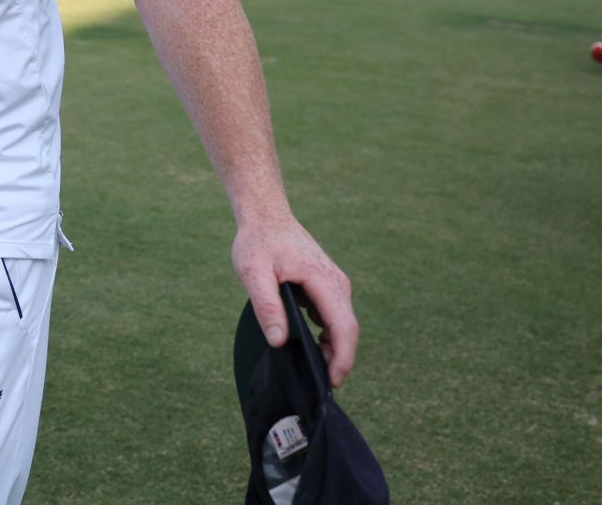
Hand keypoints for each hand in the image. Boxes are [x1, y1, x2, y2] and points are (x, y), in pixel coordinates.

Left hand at [231, 214, 356, 385]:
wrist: (266, 216)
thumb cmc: (258, 242)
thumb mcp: (253, 273)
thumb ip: (267, 306)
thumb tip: (280, 341)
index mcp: (325, 281)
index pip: (344, 327)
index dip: (342, 358)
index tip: (332, 382)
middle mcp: (337, 284)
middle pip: (347, 330)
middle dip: (339, 359)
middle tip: (319, 384)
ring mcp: (335, 285)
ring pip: (342, 324)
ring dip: (333, 348)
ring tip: (313, 368)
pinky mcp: (328, 286)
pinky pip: (333, 316)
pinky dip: (327, 335)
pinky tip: (309, 345)